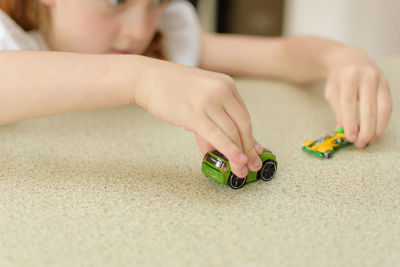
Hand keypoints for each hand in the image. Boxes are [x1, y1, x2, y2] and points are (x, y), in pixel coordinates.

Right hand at [133, 56, 262, 176]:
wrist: (147, 78)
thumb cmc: (170, 88)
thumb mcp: (198, 99)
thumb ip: (210, 122)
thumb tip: (216, 147)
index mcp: (226, 85)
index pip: (244, 115)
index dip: (249, 137)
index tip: (253, 151)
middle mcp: (222, 90)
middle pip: (243, 125)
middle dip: (249, 149)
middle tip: (253, 166)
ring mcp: (209, 101)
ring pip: (232, 132)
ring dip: (239, 155)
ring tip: (241, 170)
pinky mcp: (195, 114)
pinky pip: (218, 136)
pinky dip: (230, 151)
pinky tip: (237, 161)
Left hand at [324, 48, 391, 147]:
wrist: (350, 59)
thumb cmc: (338, 79)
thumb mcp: (332, 92)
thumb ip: (337, 110)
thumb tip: (342, 130)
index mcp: (349, 76)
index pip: (349, 103)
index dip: (350, 122)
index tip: (350, 138)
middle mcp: (367, 76)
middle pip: (368, 107)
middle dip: (365, 128)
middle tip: (360, 144)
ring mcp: (380, 80)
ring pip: (383, 108)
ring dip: (378, 127)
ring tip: (370, 141)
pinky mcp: (387, 85)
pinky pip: (388, 106)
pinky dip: (384, 121)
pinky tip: (377, 132)